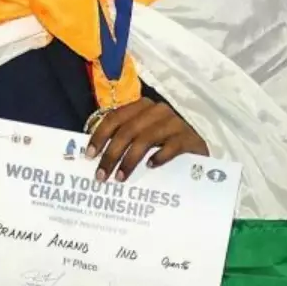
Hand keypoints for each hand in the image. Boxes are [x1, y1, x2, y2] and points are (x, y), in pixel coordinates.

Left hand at [85, 99, 207, 182]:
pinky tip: (150, 167)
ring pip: (146, 138)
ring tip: (120, 178)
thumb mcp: (141, 139)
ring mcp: (175, 123)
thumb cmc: (163, 145)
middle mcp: (157, 110)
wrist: (197, 151)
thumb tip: (94, 156)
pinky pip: (171, 146)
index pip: (115, 117)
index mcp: (141, 107)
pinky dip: (159, 156)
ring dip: (130, 160)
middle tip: (102, 176)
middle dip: (111, 154)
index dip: (100, 136)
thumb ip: (122, 140)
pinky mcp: (189, 138)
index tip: (89, 155)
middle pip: (128, 130)